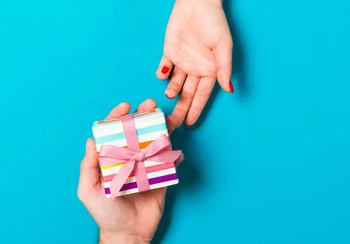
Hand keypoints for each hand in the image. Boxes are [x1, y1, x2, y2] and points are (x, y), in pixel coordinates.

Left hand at [77, 99, 183, 243]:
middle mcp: (128, 159)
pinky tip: (176, 151)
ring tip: (167, 118)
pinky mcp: (160, 178)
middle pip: (136, 132)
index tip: (125, 106)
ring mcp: (145, 167)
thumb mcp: (88, 191)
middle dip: (143, 116)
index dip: (117, 117)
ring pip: (153, 142)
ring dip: (161, 128)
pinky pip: (168, 163)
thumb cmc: (104, 213)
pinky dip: (174, 155)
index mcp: (110, 159)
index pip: (113, 133)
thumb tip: (90, 141)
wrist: (127, 235)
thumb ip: (88, 167)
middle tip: (150, 105)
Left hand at [156, 0, 232, 126]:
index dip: (196, 109)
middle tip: (171, 123)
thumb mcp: (223, 46)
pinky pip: (164, 68)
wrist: (197, 3)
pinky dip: (161, 74)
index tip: (190, 123)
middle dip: (180, 109)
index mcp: (210, 70)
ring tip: (169, 94)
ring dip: (171, 91)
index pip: (201, 95)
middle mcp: (195, 69)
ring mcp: (182, 62)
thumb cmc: (214, 23)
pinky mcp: (169, 52)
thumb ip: (224, 68)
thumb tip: (228, 89)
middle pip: (186, 94)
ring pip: (174, 84)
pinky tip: (162, 75)